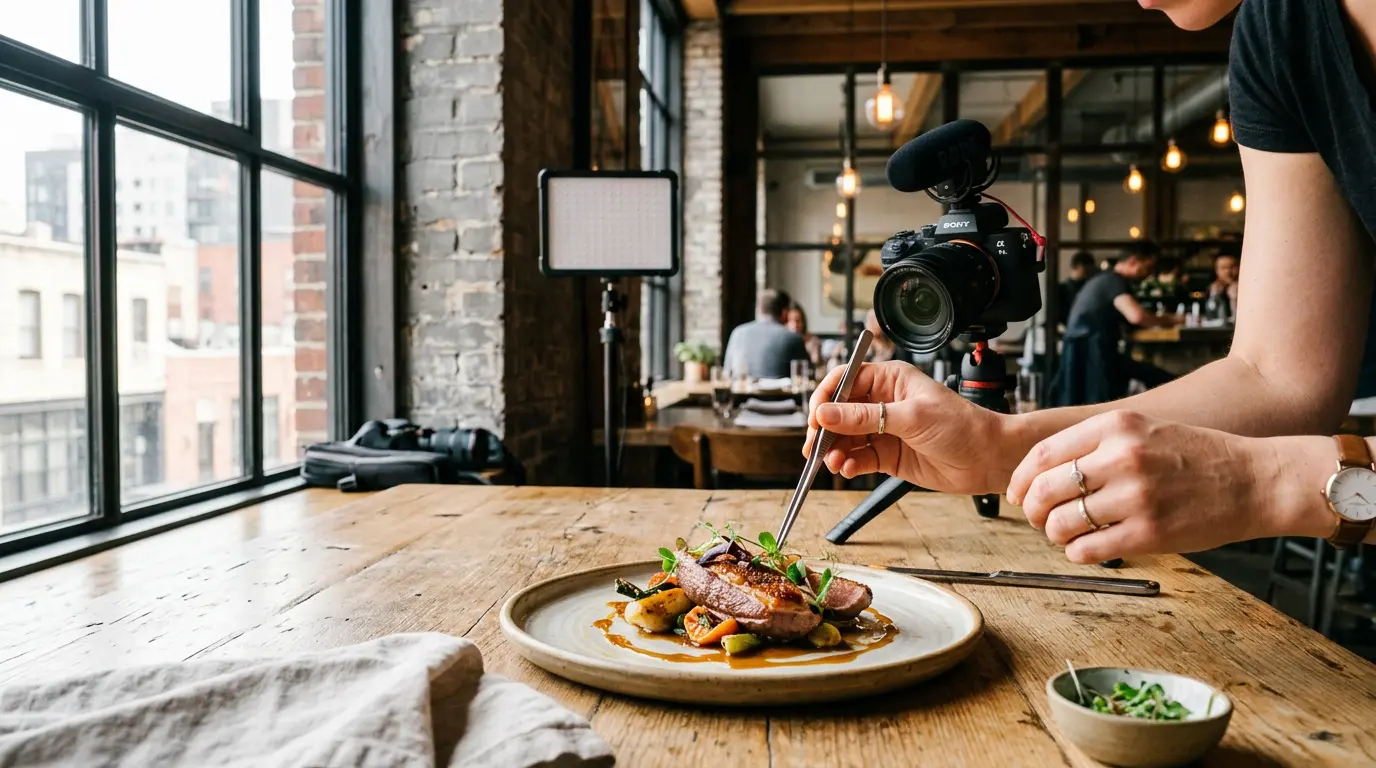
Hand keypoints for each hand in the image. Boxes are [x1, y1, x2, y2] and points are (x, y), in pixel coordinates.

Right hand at [802, 361, 1010, 494]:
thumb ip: (865, 417)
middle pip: (839, 411)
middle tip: (815, 446)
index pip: (845, 380)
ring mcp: (884, 430)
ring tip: (832, 462)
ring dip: (835, 450)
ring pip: (846, 438)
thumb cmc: (962, 426)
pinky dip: (849, 464)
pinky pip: (859, 458)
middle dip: (825, 429)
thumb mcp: (911, 417)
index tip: (816, 417)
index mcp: (890, 380)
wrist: (988, 458)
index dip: (826, 397)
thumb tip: (826, 413)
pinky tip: (848, 469)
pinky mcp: (888, 455)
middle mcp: (883, 402)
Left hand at [1006, 411, 1272, 563]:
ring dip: (1054, 534)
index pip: (1043, 455)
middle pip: (1044, 490)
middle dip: (1031, 510)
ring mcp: (1135, 497)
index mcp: (1116, 426)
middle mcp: (1122, 458)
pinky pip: (1087, 550)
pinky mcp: (1149, 533)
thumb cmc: (1197, 456)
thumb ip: (1096, 443)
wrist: (1255, 480)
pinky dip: (1077, 553)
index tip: (1016, 493)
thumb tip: (1042, 472)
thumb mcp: (1144, 428)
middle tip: (1037, 518)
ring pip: (1061, 523)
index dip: (1020, 479)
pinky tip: (1087, 547)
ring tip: (1067, 534)